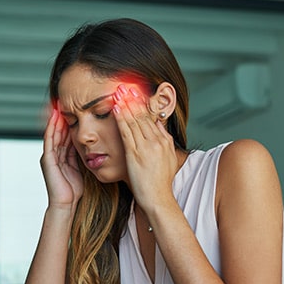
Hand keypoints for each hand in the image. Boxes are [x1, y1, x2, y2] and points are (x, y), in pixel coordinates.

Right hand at [41, 107, 82, 207]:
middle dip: (63, 116)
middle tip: (67, 100)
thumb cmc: (76, 190)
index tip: (78, 108)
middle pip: (59, 131)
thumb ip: (85, 156)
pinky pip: (49, 140)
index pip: (67, 134)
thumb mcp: (83, 169)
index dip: (72, 121)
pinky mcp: (47, 159)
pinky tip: (56, 118)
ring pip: (53, 132)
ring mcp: (49, 156)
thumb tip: (97, 146)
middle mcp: (55, 154)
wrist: (66, 204)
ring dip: (56, 118)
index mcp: (64, 156)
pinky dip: (52, 128)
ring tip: (60, 104)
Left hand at [113, 85, 177, 210]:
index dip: (142, 103)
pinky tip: (116, 108)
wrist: (158, 198)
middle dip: (134, 99)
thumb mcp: (167, 158)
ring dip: (126, 104)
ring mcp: (146, 147)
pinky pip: (127, 132)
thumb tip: (158, 126)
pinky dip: (121, 118)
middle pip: (143, 115)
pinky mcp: (135, 154)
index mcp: (164, 141)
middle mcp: (156, 141)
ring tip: (119, 90)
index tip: (135, 90)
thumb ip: (162, 141)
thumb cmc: (160, 183)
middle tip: (126, 84)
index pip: (152, 117)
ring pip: (135, 120)